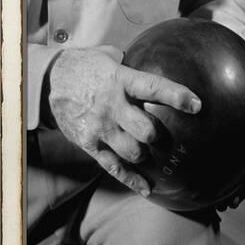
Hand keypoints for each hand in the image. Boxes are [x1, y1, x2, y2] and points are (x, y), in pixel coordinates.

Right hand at [48, 47, 201, 196]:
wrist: (49, 80)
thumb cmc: (83, 65)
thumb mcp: (106, 56)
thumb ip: (128, 63)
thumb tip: (148, 60)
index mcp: (120, 81)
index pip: (153, 88)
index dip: (177, 97)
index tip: (196, 105)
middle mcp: (112, 106)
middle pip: (146, 130)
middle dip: (158, 135)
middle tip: (161, 134)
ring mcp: (100, 128)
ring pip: (133, 152)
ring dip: (145, 154)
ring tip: (146, 150)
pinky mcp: (89, 143)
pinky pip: (113, 166)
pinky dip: (131, 179)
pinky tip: (146, 188)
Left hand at [216, 71, 244, 211]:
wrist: (212, 71)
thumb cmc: (235, 74)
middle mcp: (242, 141)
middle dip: (241, 189)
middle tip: (231, 203)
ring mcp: (224, 145)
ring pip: (229, 173)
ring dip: (225, 192)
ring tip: (216, 206)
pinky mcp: (204, 146)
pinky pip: (206, 166)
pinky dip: (204, 181)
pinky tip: (195, 193)